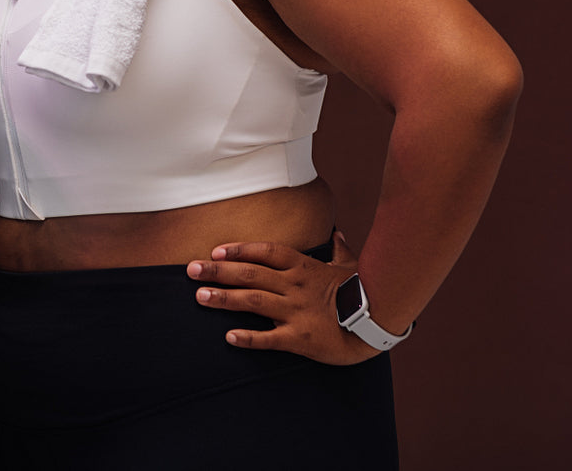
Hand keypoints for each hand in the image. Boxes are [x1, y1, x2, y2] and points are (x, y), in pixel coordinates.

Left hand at [186, 231, 377, 365]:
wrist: (381, 323)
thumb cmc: (364, 292)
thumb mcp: (350, 267)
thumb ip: (338, 250)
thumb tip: (337, 234)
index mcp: (303, 267)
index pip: (265, 252)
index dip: (239, 249)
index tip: (215, 250)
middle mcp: (295, 286)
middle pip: (250, 274)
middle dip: (218, 271)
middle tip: (190, 270)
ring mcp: (297, 311)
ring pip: (254, 301)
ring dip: (224, 298)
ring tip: (200, 296)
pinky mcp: (302, 338)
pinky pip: (270, 338)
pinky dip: (249, 337)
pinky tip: (228, 337)